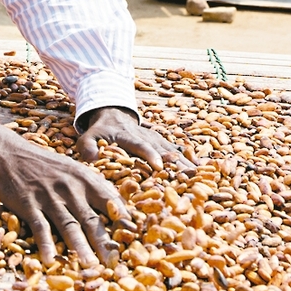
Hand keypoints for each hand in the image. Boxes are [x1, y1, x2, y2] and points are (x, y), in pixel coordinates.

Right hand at [0, 119, 127, 265]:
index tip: (134, 239)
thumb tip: (118, 209)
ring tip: (90, 265)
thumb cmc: (45, 166)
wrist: (8, 154)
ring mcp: (49, 196)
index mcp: (84, 178)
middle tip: (115, 263)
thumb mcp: (72, 170)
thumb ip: (92, 189)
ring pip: (68, 225)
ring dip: (80, 247)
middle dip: (104, 242)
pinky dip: (46, 244)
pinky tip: (51, 260)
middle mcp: (70, 188)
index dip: (123, 221)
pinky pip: (40, 227)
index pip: (110, 201)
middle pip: (91, 219)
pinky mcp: (29, 204)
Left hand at [76, 107, 193, 170]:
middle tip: (188, 177)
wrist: (114, 114)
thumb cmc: (101, 132)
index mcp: (128, 136)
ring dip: (186, 163)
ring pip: (174, 151)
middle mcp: (146, 136)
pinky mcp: (164, 142)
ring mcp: (157, 139)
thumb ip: (87, 147)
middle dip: (176, 163)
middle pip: (163, 150)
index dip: (150, 155)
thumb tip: (91, 160)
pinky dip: (190, 158)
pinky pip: (179, 150)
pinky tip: (203, 168)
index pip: (140, 145)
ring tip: (201, 177)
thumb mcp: (89, 136)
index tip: (159, 166)